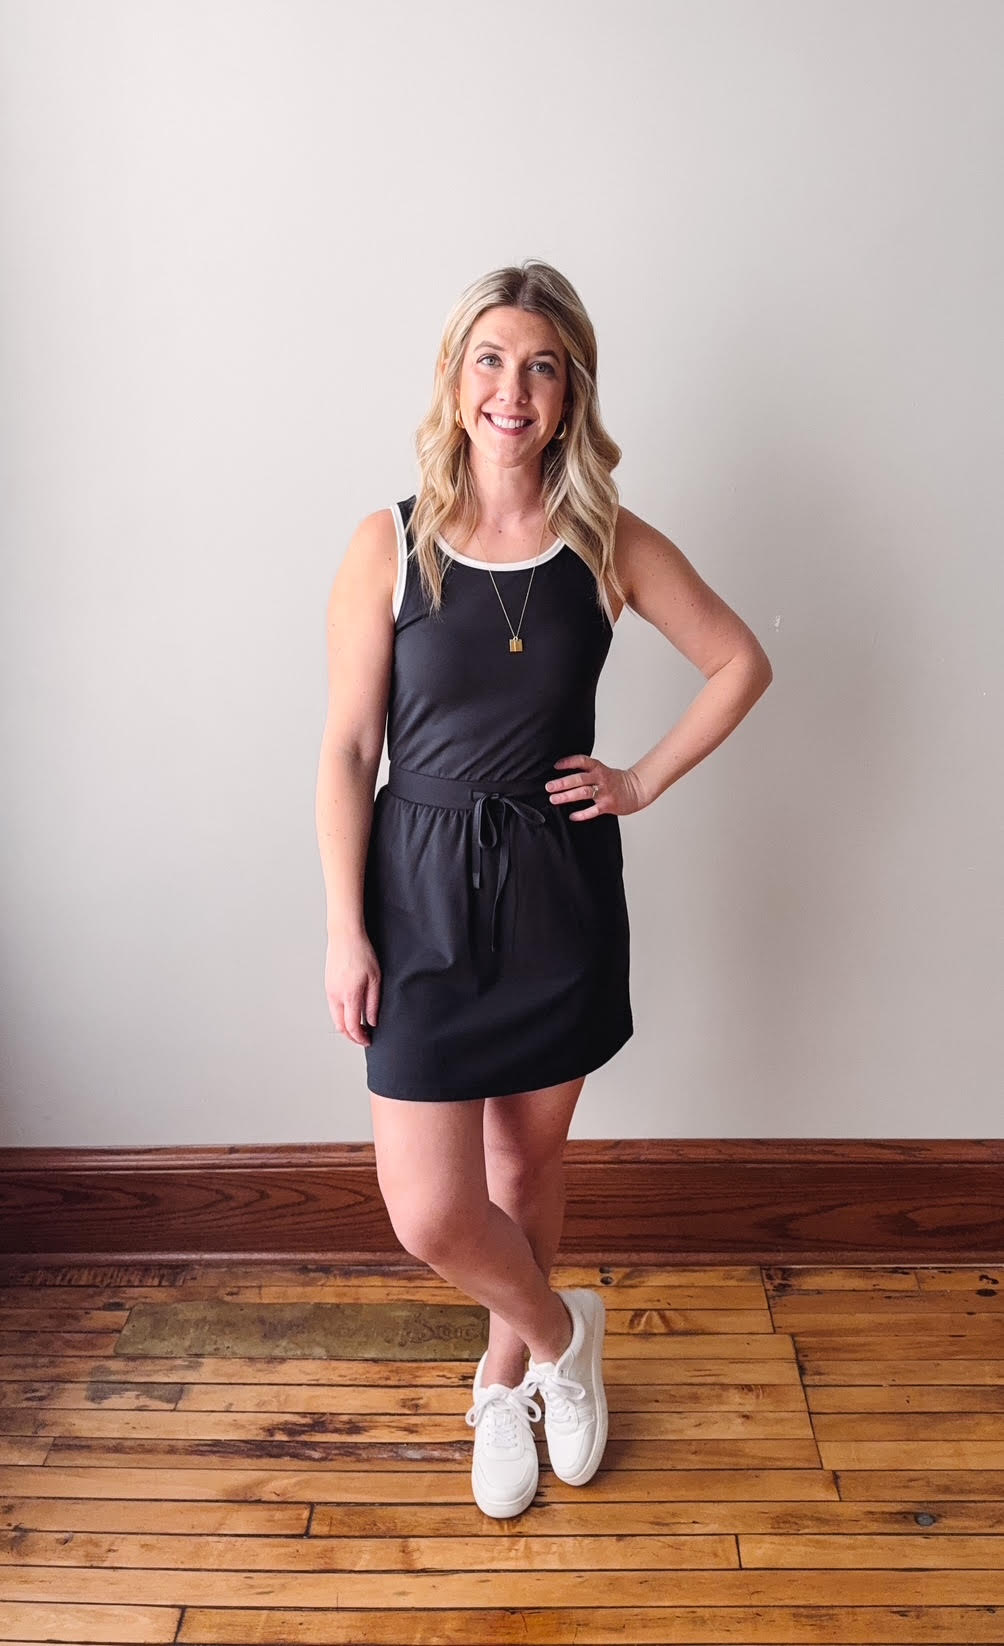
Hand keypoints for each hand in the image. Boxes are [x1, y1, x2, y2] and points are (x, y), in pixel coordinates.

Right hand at [325, 931, 381, 1046]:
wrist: (344, 936)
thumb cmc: (362, 953)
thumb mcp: (375, 978)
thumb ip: (373, 1003)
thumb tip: (372, 1021)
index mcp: (350, 995)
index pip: (352, 1026)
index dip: (360, 1038)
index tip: (368, 1040)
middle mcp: (336, 996)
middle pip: (340, 1026)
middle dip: (351, 1036)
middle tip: (363, 1037)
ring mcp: (329, 991)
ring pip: (335, 1017)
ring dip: (345, 1026)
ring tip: (359, 1027)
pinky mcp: (328, 985)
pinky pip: (333, 1007)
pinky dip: (341, 1015)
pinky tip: (351, 1012)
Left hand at [545, 755, 645, 819]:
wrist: (636, 790)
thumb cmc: (616, 781)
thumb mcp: (601, 771)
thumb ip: (586, 771)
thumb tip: (562, 775)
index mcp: (598, 768)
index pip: (582, 761)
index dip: (568, 762)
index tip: (556, 766)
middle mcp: (601, 778)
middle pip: (579, 778)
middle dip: (562, 783)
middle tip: (549, 787)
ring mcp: (604, 792)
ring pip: (583, 793)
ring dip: (567, 796)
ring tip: (554, 799)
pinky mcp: (608, 805)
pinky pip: (593, 810)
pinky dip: (582, 814)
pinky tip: (572, 816)